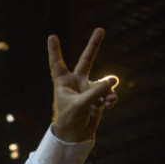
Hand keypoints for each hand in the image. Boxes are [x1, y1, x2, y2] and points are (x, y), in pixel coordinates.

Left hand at [49, 28, 117, 142]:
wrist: (75, 135)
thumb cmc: (69, 119)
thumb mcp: (80, 105)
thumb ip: (96, 91)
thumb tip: (113, 79)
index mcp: (63, 83)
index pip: (57, 64)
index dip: (54, 50)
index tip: (52, 36)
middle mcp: (75, 82)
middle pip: (86, 60)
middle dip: (94, 46)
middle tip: (100, 29)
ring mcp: (88, 88)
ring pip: (103, 82)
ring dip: (107, 90)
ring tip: (107, 101)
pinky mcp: (98, 97)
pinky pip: (109, 92)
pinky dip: (111, 98)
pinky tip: (110, 104)